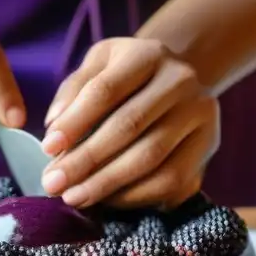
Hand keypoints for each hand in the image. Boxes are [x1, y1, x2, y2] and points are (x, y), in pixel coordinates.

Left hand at [40, 38, 219, 209]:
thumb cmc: (126, 78)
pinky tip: (106, 200)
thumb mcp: (97, 66)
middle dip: (86, 160)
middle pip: (129, 126)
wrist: (176, 84)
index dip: (75, 122)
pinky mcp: (208, 147)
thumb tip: (54, 127)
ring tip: (74, 197)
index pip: (106, 90)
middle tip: (53, 183)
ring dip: (107, 184)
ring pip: (151, 158)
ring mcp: (200, 115)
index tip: (48, 148)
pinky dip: (134, 196)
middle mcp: (182, 81)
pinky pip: (171, 181)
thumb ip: (73, 91)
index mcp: (149, 54)